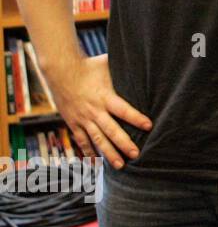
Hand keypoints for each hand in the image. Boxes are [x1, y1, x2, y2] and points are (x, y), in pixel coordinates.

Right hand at [46, 54, 150, 170]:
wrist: (59, 71)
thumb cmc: (88, 66)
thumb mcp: (108, 65)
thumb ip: (125, 67)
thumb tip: (145, 61)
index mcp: (105, 96)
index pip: (123, 110)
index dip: (136, 118)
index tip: (149, 126)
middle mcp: (94, 110)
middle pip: (111, 130)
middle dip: (124, 143)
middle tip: (136, 155)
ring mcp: (82, 118)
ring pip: (97, 139)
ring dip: (109, 153)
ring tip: (120, 165)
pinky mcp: (73, 122)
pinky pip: (81, 140)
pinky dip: (89, 151)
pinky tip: (96, 162)